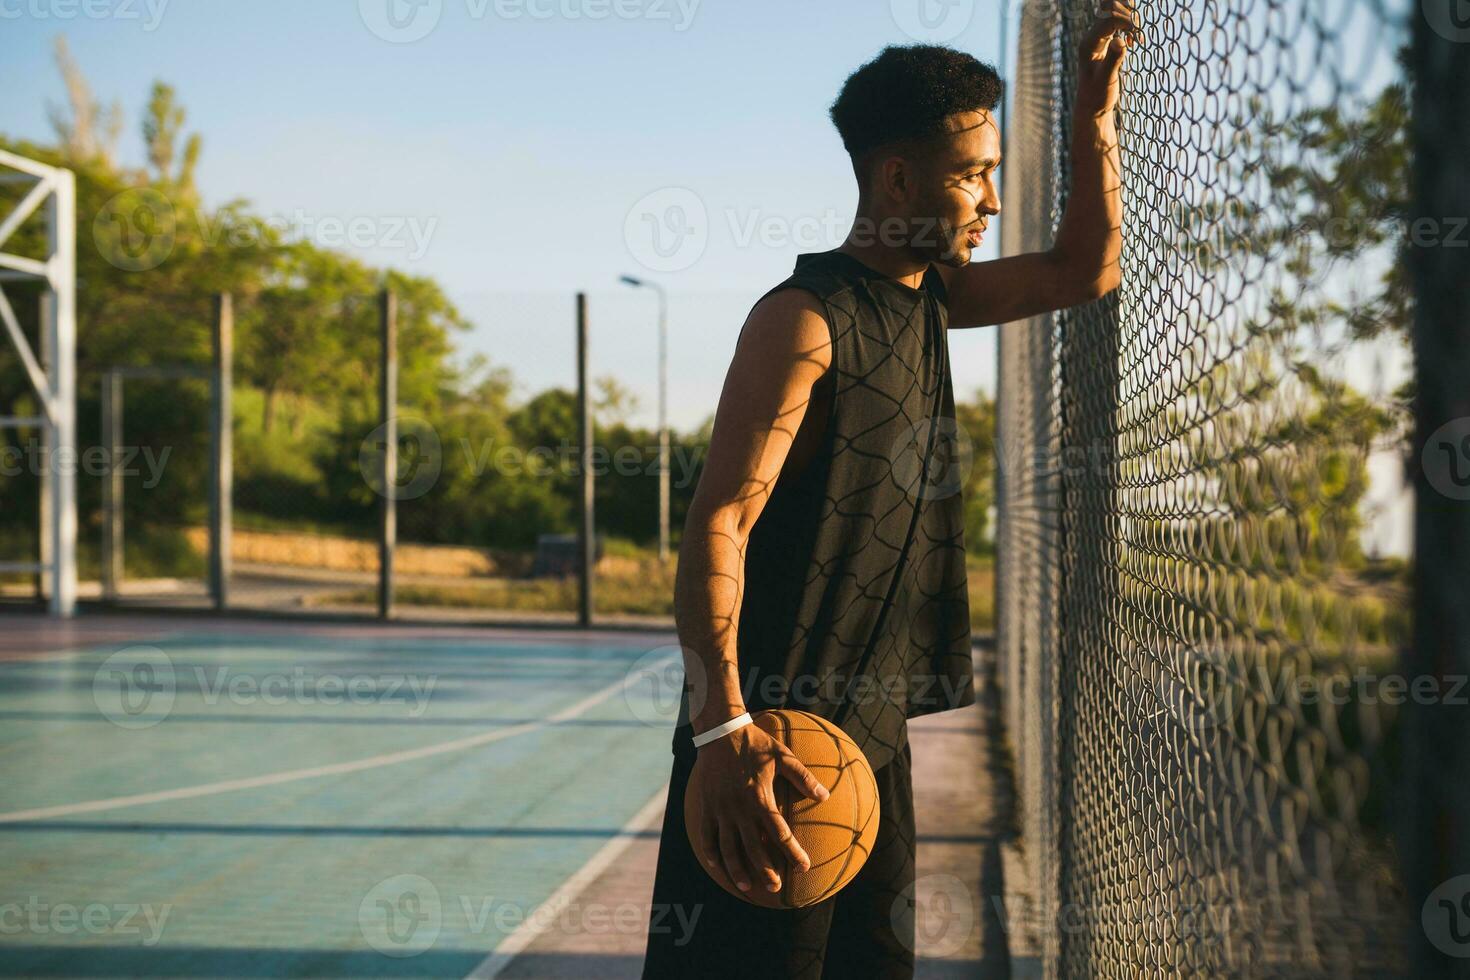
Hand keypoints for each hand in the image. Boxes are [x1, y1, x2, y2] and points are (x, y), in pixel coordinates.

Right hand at [687, 720, 830, 892]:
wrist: (720, 731)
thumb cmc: (755, 743)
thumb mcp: (782, 756)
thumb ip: (803, 777)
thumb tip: (825, 796)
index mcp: (760, 798)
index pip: (779, 833)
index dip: (792, 852)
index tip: (803, 866)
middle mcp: (739, 808)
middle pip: (753, 848)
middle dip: (765, 870)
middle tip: (775, 888)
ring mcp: (720, 809)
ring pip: (727, 848)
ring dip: (737, 869)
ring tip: (746, 887)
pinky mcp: (706, 806)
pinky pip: (706, 835)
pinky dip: (711, 853)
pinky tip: (717, 866)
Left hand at [1075, 0, 1141, 119]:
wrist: (1092, 108)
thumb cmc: (1097, 97)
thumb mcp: (1107, 80)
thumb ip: (1113, 60)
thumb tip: (1120, 42)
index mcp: (1088, 44)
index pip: (1109, 19)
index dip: (1126, 23)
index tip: (1138, 39)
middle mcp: (1091, 38)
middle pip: (1109, 9)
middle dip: (1127, 15)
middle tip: (1137, 34)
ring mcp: (1097, 39)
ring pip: (1113, 13)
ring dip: (1129, 18)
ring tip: (1137, 36)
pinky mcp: (1105, 43)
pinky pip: (1117, 22)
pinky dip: (1128, 25)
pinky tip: (1133, 42)